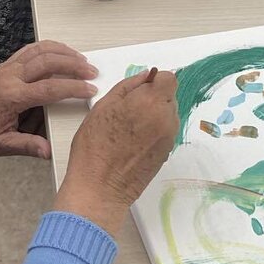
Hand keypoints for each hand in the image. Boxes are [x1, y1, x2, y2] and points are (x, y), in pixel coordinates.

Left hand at [0, 41, 98, 158]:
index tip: (89, 89)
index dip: (72, 88)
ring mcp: (7, 67)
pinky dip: (48, 48)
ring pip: (39, 50)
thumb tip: (47, 152)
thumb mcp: (0, 145)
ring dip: (63, 52)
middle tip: (92, 71)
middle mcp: (10, 77)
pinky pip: (29, 50)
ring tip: (82, 59)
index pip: (49, 89)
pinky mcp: (6, 65)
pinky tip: (60, 52)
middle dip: (73, 65)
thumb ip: (26, 146)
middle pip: (48, 62)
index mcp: (11, 97)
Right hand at [55, 69, 179, 235]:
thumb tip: (146, 76)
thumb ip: (128, 87)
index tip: (140, 90)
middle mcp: (166, 118)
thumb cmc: (94, 145)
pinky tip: (135, 141)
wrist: (100, 187)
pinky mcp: (168, 152)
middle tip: (128, 112)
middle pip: (169, 96)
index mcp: (151, 102)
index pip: (169, 78)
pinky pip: (165, 131)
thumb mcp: (103, 106)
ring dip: (155, 115)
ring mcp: (169, 137)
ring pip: (168, 114)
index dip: (155, 81)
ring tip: (130, 129)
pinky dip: (155, 131)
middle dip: (153, 98)